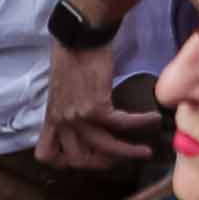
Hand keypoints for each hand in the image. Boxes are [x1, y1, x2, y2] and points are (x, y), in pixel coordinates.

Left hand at [39, 34, 152, 176]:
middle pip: (78, 159)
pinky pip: (121, 124)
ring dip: (128, 152)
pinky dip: (139, 123)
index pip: (46, 154)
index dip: (63, 162)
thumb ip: (70, 107)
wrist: (80, 36)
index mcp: (51, 117)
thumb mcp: (63, 88)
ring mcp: (78, 116)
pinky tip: (152, 119)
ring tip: (146, 151)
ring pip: (104, 147)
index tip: (83, 158)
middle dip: (101, 163)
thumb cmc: (72, 55)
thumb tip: (86, 116)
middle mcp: (62, 121)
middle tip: (118, 159)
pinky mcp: (97, 106)